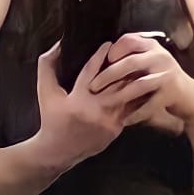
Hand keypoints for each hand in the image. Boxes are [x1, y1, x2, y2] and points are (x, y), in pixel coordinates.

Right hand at [34, 38, 137, 170]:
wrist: (58, 151)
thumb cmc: (51, 118)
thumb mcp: (45, 92)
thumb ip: (47, 66)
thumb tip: (59, 45)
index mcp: (77, 99)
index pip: (91, 71)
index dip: (100, 55)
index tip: (109, 43)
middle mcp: (94, 110)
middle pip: (116, 83)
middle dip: (128, 68)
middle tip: (137, 53)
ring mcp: (107, 121)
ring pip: (127, 97)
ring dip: (139, 83)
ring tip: (148, 69)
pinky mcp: (115, 130)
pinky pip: (130, 111)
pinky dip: (139, 99)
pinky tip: (147, 88)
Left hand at [89, 33, 193, 135]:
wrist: (191, 97)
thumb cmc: (163, 79)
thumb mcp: (151, 62)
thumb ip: (134, 56)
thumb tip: (104, 53)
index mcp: (153, 47)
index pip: (129, 40)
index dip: (114, 50)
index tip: (102, 62)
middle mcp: (161, 57)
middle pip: (130, 62)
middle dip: (108, 75)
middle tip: (92, 87)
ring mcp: (167, 75)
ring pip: (139, 85)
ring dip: (119, 96)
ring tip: (105, 105)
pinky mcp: (171, 94)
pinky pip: (150, 105)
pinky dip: (136, 114)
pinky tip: (125, 121)